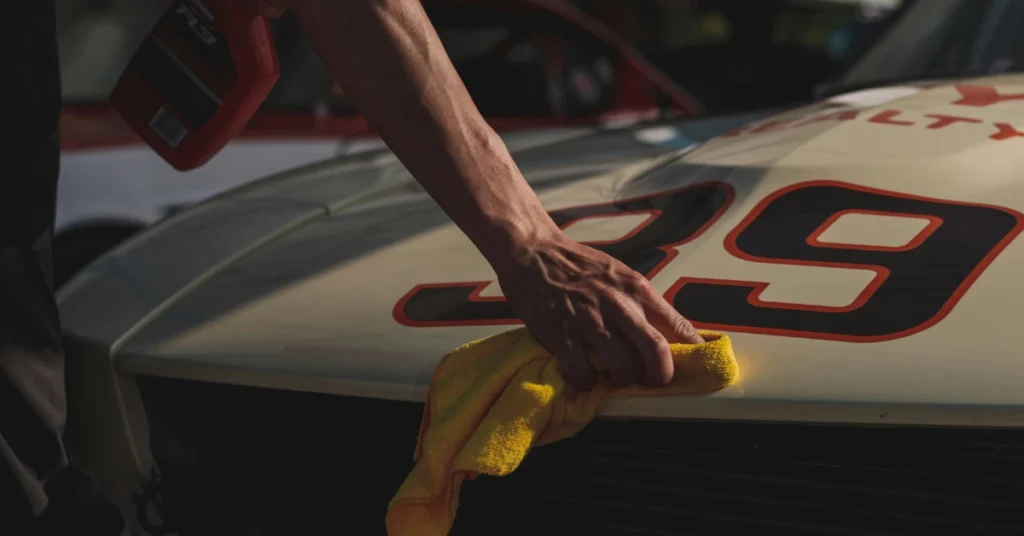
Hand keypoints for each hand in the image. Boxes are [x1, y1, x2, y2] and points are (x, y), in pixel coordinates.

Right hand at [493, 231, 703, 390]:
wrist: (533, 251)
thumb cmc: (576, 264)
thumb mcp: (617, 275)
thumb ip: (638, 301)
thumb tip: (663, 332)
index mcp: (636, 288)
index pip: (677, 325)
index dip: (691, 351)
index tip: (693, 366)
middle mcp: (618, 305)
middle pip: (656, 351)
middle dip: (660, 375)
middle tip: (652, 382)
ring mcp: (589, 321)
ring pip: (622, 367)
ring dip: (619, 379)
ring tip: (610, 375)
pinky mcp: (561, 335)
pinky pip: (582, 373)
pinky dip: (585, 382)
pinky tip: (581, 376)